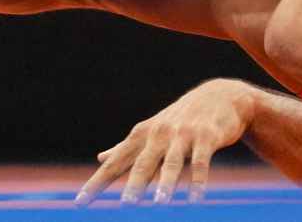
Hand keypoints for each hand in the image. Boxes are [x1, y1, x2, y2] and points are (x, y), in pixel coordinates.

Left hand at [75, 79, 256, 205]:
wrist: (221, 96)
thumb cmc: (182, 118)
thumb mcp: (153, 129)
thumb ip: (127, 146)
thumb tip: (100, 158)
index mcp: (143, 135)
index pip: (116, 163)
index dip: (97, 183)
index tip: (79, 203)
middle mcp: (160, 134)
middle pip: (143, 163)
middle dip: (134, 184)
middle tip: (125, 206)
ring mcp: (184, 134)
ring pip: (173, 162)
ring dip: (166, 183)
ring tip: (160, 203)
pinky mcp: (207, 137)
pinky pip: (201, 162)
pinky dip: (198, 181)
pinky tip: (195, 199)